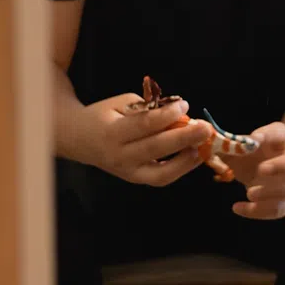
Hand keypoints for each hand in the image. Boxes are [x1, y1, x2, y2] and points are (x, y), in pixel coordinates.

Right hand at [75, 93, 212, 185]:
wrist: (79, 139)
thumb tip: (178, 114)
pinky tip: (195, 155)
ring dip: (187, 161)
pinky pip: (162, 178)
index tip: (184, 104)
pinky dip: (181, 168)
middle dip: (184, 137)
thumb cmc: (103, 116)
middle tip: (205, 127)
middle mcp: (119, 156)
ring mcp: (128, 173)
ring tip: (203, 146)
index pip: (144, 124)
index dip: (167, 115)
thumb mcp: (120, 104)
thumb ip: (147, 110)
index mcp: (112, 132)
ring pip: (161, 174)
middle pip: (156, 149)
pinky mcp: (136, 180)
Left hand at [231, 121, 284, 219]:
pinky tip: (238, 207)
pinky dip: (259, 211)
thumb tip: (209, 147)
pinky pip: (279, 209)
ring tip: (249, 193)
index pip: (279, 132)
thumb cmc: (253, 155)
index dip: (268, 135)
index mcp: (280, 141)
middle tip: (261, 170)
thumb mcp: (240, 148)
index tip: (254, 139)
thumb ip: (227, 147)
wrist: (270, 170)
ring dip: (271, 193)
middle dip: (281, 166)